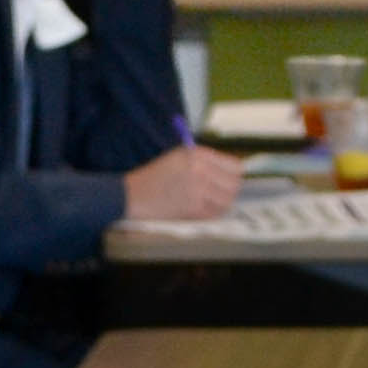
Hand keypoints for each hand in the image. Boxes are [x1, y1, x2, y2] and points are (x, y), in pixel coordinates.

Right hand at [125, 143, 245, 222]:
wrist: (132, 195)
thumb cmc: (155, 176)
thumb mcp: (179, 157)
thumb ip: (206, 161)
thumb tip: (233, 172)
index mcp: (198, 154)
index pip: (235, 166)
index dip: (233, 175)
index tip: (229, 180)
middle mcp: (200, 170)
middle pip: (234, 184)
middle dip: (228, 190)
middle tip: (218, 193)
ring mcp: (198, 190)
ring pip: (227, 200)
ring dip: (220, 203)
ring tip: (207, 201)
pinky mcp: (193, 208)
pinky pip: (215, 213)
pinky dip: (210, 213)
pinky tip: (198, 208)